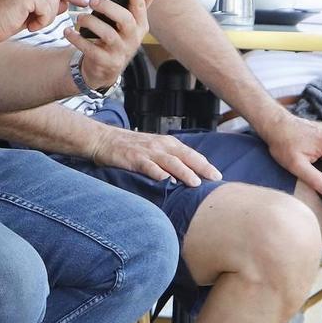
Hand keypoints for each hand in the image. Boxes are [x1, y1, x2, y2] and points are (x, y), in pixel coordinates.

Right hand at [0, 0, 85, 41]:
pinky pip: (47, 9)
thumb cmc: (3, 22)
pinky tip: (28, 24)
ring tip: (29, 23)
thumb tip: (67, 3)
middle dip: (51, 13)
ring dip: (45, 18)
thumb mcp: (30, 13)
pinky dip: (41, 21)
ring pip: (53, 2)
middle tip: (35, 23)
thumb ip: (47, 6)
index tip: (84, 1)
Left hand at [65, 0, 151, 90]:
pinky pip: (90, 48)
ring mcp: (120, 52)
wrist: (104, 70)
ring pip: (107, 34)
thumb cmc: (115, 41)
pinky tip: (69, 32)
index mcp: (140, 27)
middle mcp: (133, 39)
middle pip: (125, 20)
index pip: (140, 8)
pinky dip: (77, 39)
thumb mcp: (129, 27)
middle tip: (93, 0)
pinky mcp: (106, 62)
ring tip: (80, 17)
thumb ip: (139, 8)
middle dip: (108, 7)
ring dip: (90, 22)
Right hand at [85, 119, 221, 187]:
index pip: (191, 154)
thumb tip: (188, 176)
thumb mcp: (154, 149)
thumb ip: (170, 159)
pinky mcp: (134, 159)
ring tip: (196, 183)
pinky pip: (148, 166)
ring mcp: (148, 152)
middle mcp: (161, 146)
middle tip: (215, 179)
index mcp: (168, 143)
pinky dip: (158, 173)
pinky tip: (166, 180)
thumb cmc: (130, 147)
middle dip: (202, 168)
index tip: (217, 176)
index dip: (205, 165)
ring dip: (184, 172)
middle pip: (186, 157)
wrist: (104, 139)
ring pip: (171, 162)